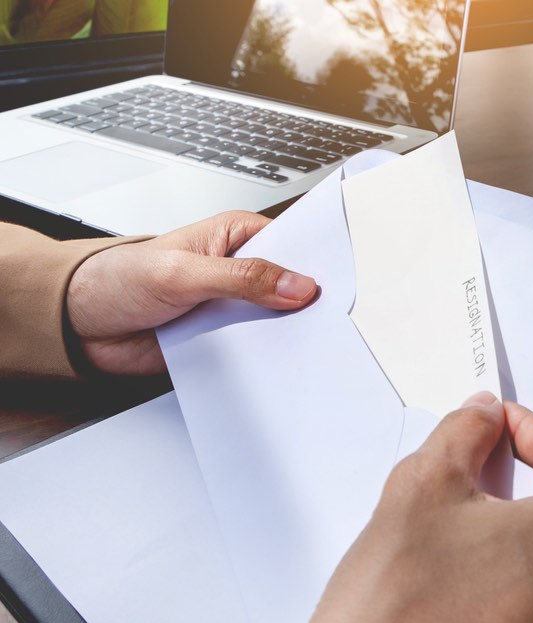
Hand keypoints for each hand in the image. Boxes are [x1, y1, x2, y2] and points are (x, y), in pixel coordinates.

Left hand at [66, 210, 316, 375]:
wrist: (79, 326)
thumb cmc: (117, 280)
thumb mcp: (182, 272)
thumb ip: (241, 278)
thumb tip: (296, 285)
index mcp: (236, 236)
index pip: (292, 243)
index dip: (317, 260)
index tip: (341, 277)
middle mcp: (241, 271)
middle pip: (292, 286)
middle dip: (308, 303)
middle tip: (332, 316)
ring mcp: (235, 307)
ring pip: (279, 323)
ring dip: (289, 335)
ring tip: (315, 344)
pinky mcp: (227, 341)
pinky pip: (259, 352)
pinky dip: (268, 359)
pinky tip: (283, 364)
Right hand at [286, 393, 532, 622]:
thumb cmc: (398, 615)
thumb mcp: (422, 487)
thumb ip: (464, 433)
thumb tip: (482, 417)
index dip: (526, 427)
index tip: (496, 424)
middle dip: (526, 480)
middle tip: (477, 468)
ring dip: (522, 532)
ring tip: (463, 531)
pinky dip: (519, 578)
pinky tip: (468, 579)